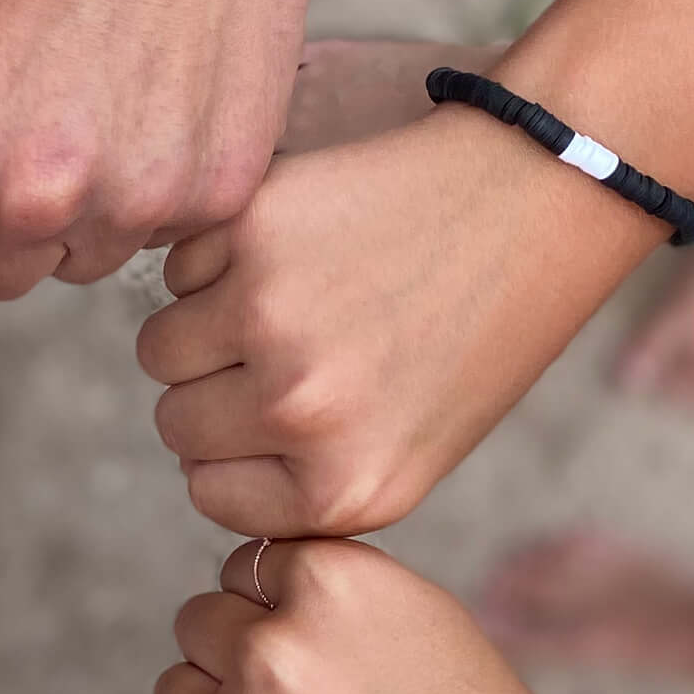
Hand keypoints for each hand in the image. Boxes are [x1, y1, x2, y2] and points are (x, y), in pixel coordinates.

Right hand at [138, 115, 665, 535]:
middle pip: (175, 421)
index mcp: (342, 490)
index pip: (206, 491)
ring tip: (286, 297)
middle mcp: (301, 413)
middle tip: (292, 345)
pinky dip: (216, 257)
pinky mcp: (254, 231)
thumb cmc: (471, 332)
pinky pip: (178, 268)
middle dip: (217, 387)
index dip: (238, 449)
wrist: (533, 203)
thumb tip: (199, 466)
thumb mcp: (406, 454)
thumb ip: (303, 483)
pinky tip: (293, 247)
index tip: (286, 409)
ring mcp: (270, 318)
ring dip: (204, 322)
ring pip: (160, 347)